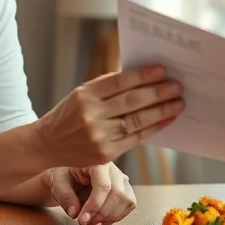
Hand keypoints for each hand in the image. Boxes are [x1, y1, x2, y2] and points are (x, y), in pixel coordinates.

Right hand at [29, 65, 183, 168]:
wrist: (47, 144)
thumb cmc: (69, 114)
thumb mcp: (81, 94)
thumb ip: (108, 87)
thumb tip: (143, 77)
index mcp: (85, 95)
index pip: (120, 82)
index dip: (143, 76)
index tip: (162, 70)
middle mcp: (91, 115)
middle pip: (132, 101)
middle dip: (158, 93)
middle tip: (177, 86)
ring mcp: (99, 136)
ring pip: (137, 121)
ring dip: (162, 111)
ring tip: (178, 103)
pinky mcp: (106, 153)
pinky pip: (136, 138)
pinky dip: (154, 128)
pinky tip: (167, 119)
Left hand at [42, 163, 135, 224]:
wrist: (68, 175)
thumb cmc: (63, 175)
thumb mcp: (57, 183)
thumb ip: (65, 197)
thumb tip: (75, 213)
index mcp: (97, 163)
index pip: (103, 185)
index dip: (95, 205)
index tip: (82, 219)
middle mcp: (113, 169)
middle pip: (119, 194)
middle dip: (102, 214)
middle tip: (85, 223)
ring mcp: (121, 179)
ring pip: (127, 201)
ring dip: (110, 217)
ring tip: (91, 222)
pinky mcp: (125, 190)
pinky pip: (128, 206)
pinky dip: (115, 217)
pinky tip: (100, 220)